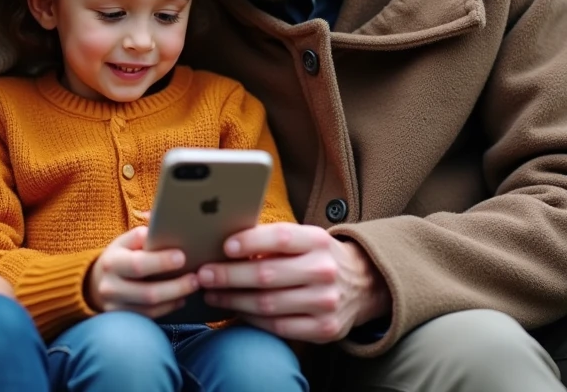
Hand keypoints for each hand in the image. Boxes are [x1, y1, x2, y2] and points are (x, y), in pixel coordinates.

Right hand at [86, 226, 199, 318]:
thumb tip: (162, 222)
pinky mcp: (123, 320)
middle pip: (148, 292)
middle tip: (196, 278)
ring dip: (175, 297)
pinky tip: (181, 299)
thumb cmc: (121, 256)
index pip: (138, 264)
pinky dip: (168, 308)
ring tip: (193, 286)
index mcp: (112, 262)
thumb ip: (142, 234)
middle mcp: (110, 287)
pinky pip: (150, 317)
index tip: (182, 256)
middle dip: (175, 286)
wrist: (98, 282)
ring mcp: (115, 307)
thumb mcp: (125, 241)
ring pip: (151, 308)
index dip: (161, 262)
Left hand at [197, 222, 390, 342]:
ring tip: (211, 294)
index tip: (225, 246)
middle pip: (267, 275)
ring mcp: (326, 302)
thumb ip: (273, 239)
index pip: (281, 238)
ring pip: (268, 304)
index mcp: (318, 241)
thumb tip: (225, 241)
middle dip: (229, 276)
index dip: (251, 242)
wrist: (363, 285)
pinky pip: (278, 327)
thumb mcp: (306, 239)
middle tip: (203, 274)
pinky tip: (235, 312)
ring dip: (233, 300)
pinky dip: (252, 320)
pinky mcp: (324, 329)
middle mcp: (324, 270)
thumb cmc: (318, 257)